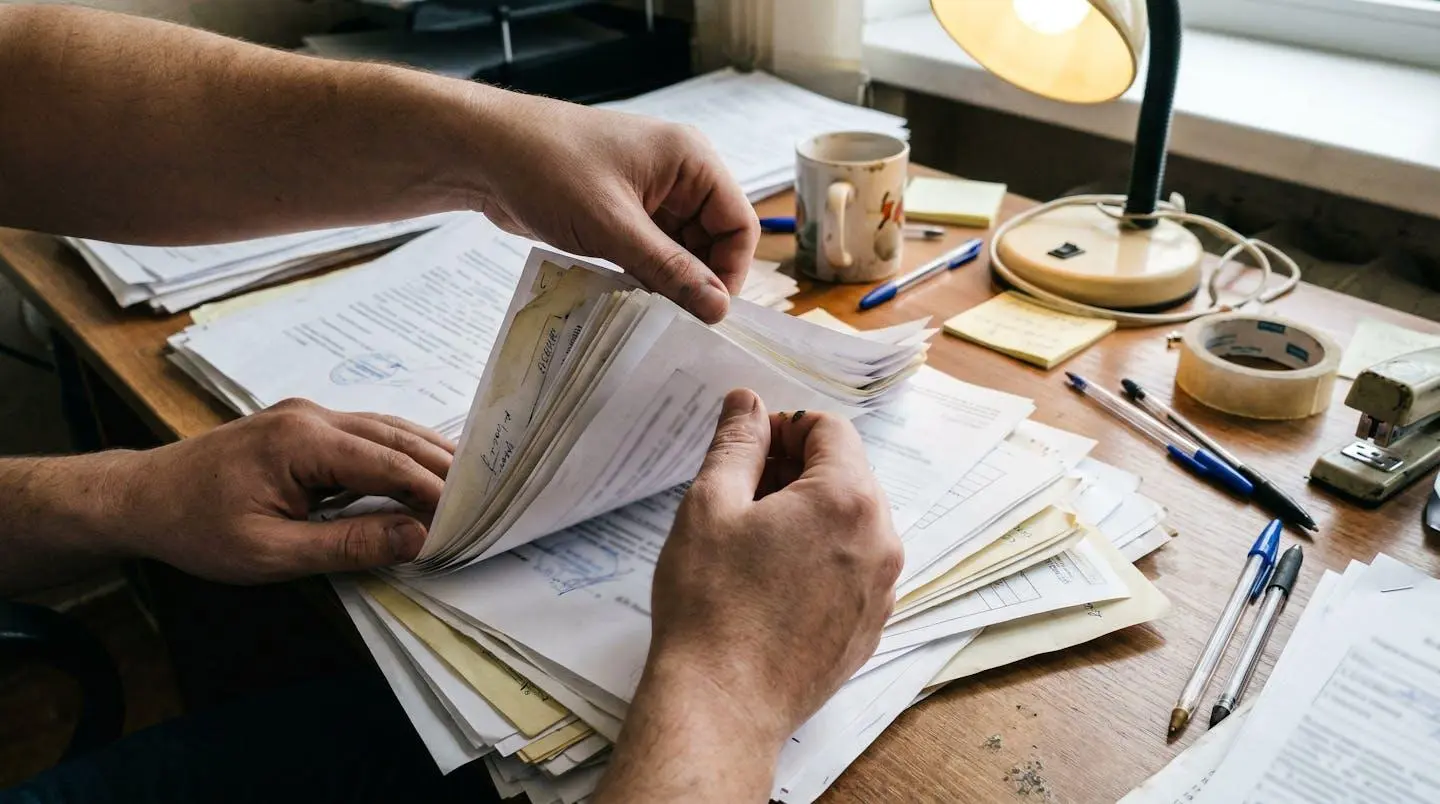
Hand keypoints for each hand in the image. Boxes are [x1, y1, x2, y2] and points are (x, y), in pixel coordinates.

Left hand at [110, 399, 452, 583]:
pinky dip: (401, 454)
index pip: (392, 464)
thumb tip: (416, 538)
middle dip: (446, 467)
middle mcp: (313, 417)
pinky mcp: (304, 426)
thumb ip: (349, 544)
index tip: (471, 519)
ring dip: (429, 457)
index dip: (437, 493)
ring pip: (388, 430)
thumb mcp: (272, 553)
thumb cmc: (196, 528)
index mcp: (304, 441)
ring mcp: (308, 416)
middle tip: (490, 495)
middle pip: (399, 437)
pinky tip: (424, 473)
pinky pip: (368, 435)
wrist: (141, 498)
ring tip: (472, 483)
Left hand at [475, 94, 758, 323]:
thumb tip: (717, 308)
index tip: (709, 313)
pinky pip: (650, 250)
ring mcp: (647, 193)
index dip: (730, 271)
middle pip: (712, 240)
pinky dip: (645, 274)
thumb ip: (669, 269)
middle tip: (677, 321)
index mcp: (690, 160)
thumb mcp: (613, 226)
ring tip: (651, 312)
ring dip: (668, 281)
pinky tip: (630, 298)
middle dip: (697, 279)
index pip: (737, 224)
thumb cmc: (547, 168)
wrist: (481, 151)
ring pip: (680, 250)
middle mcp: (677, 174)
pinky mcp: (620, 211)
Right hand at [652, 389, 900, 737]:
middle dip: (797, 470)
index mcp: (848, 499)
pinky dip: (821, 558)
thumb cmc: (711, 604)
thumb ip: (737, 443)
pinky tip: (772, 582)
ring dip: (809, 514)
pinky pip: (854, 568)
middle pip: (847, 474)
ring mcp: (882, 589)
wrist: (723, 705)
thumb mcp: (710, 505)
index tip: (748, 449)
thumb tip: (748, 402)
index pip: (830, 429)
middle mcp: (882, 540)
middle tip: (741, 494)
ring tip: (753, 542)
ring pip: (852, 522)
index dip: (785, 427)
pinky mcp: (871, 627)